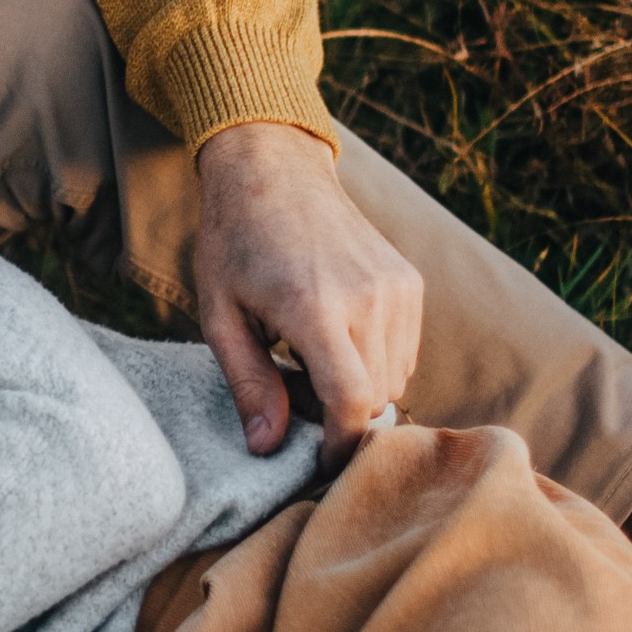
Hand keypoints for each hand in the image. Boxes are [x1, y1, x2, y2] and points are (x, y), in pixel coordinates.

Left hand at [194, 123, 422, 467]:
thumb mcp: (221, 316)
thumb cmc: (235, 243)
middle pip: (375, 398)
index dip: (338, 445)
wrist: (273, 170)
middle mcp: (369, 297)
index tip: (316, 461)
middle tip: (289, 387)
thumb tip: (267, 448)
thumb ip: (248, 383)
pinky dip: (375, 360)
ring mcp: (397, 287)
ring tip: (307, 356)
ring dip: (358, 387)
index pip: (353, 402)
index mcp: (317, 307)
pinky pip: (405, 350)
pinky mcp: (410, 281)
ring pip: (395, 378)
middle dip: (337, 414)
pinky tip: (334, 336)